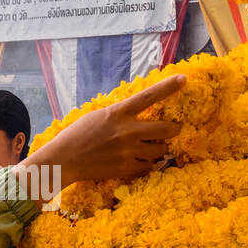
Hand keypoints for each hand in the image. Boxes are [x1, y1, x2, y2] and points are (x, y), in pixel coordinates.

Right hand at [17, 74, 185, 194]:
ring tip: (150, 147)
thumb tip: (136, 113)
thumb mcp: (98, 116)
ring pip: (160, 149)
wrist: (64, 160)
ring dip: (159, 147)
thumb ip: (119, 114)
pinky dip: (146, 163)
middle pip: (166, 129)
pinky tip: (137, 160)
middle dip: (174, 129)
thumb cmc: (77, 135)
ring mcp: (129, 151)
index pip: (149, 96)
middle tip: (172, 129)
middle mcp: (128, 131)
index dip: (168, 87)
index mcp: (119, 113)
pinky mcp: (127, 168)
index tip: (183, 78)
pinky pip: (149, 165)